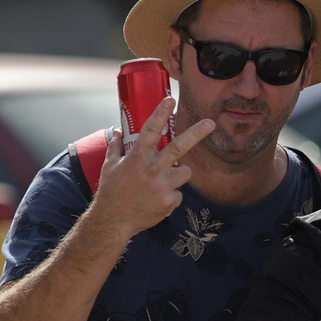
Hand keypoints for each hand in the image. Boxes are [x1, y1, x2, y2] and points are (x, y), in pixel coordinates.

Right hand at [90, 98, 214, 239]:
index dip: (160, 114)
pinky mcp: (170, 202)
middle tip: (210, 122)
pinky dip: (171, 195)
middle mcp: (152, 170)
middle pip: (179, 147)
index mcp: (136, 158)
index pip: (150, 131)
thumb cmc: (110, 192)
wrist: (113, 222)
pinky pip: (178, 193)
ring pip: (185, 172)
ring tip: (162, 181)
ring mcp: (163, 186)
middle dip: (196, 133)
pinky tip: (156, 200)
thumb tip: (117, 131)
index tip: (170, 99)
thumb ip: (115, 147)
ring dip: (180, 173)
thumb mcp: (109, 166)